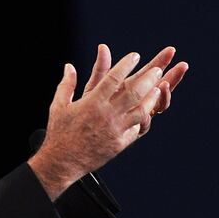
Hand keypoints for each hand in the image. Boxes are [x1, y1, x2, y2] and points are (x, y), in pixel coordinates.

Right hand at [28, 45, 188, 199]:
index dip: (126, 65)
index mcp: (92, 103)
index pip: (113, 78)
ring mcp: (115, 130)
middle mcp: (107, 114)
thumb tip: (69, 66)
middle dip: (147, 78)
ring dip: (152, 98)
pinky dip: (143, 118)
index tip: (134, 56)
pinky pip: (137, 128)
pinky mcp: (120, 143)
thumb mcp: (59, 105)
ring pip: (141, 110)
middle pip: (134, 92)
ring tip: (159, 88)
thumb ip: (67, 84)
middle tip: (157, 69)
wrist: (62, 161)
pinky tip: (147, 110)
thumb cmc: (60, 132)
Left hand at [84, 44, 187, 135]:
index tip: (171, 50)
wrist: (81, 132)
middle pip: (161, 86)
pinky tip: (150, 108)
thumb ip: (101, 68)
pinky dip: (149, 115)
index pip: (150, 71)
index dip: (162, 61)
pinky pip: (145, 122)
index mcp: (129, 86)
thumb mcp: (94, 85)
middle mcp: (137, 100)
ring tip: (164, 85)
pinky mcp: (133, 129)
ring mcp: (137, 114)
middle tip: (183, 65)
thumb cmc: (85, 108)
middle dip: (173, 76)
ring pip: (158, 104)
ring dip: (165, 95)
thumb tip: (102, 46)